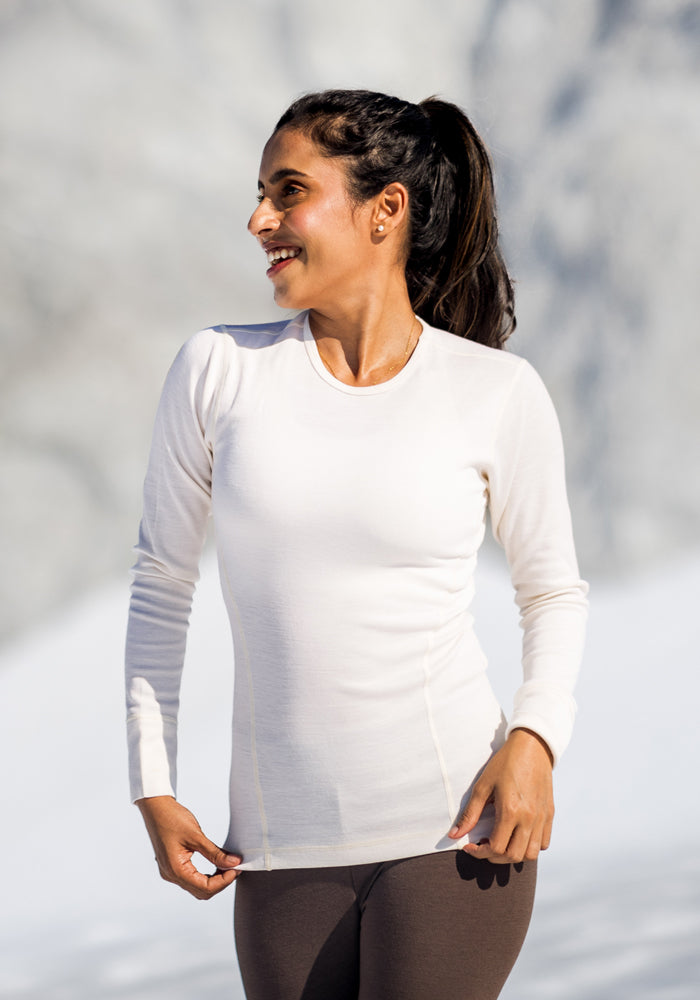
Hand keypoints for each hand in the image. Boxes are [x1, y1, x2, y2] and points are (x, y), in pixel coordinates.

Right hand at [136, 795, 240, 898]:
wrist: (155, 807)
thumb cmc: (172, 818)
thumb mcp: (196, 835)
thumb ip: (215, 852)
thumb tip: (234, 862)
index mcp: (175, 870)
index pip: (205, 887)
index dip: (224, 881)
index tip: (236, 869)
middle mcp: (171, 875)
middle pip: (202, 891)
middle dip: (221, 882)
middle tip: (235, 867)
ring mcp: (170, 872)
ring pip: (197, 887)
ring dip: (214, 880)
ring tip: (228, 865)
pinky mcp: (172, 866)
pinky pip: (192, 879)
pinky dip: (206, 876)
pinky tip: (216, 865)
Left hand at [448, 728, 553, 863]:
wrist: (532, 747)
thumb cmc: (504, 763)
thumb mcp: (483, 786)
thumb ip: (470, 813)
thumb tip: (453, 835)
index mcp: (511, 811)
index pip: (496, 848)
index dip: (479, 852)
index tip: (469, 846)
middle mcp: (529, 818)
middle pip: (513, 857)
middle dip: (494, 858)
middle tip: (483, 845)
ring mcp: (541, 818)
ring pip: (530, 855)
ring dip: (513, 855)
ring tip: (501, 842)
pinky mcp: (549, 815)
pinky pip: (543, 843)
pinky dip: (530, 847)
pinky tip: (517, 835)